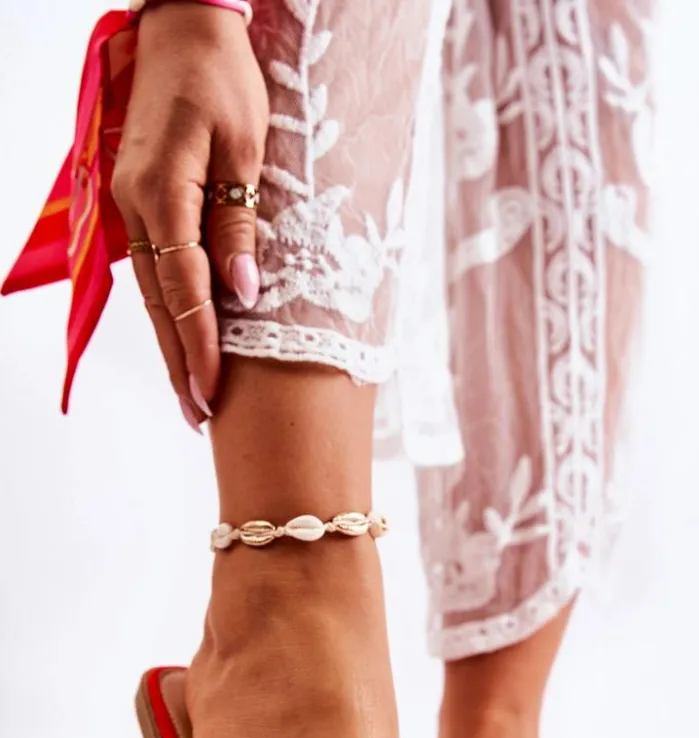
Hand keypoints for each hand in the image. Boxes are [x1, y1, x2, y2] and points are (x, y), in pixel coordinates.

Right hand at [111, 2, 268, 428]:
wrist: (187, 27)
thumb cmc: (224, 77)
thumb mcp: (246, 147)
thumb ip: (239, 224)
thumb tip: (240, 295)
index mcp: (163, 191)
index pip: (183, 288)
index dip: (199, 344)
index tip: (213, 391)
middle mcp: (137, 205)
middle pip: (158, 302)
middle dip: (180, 362)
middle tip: (198, 416)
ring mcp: (131, 203)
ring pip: (150, 290)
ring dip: (170, 344)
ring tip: (190, 394)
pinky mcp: (138, 200)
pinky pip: (151, 267)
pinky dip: (165, 309)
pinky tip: (180, 339)